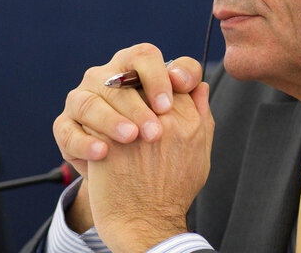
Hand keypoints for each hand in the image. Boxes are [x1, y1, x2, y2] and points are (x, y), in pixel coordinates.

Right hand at [53, 44, 201, 177]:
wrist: (132, 175)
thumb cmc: (158, 134)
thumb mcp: (181, 116)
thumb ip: (190, 98)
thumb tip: (200, 86)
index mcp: (133, 66)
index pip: (144, 55)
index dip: (156, 77)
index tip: (168, 105)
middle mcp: (103, 77)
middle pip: (116, 81)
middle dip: (137, 107)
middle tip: (155, 133)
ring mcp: (81, 99)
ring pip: (89, 102)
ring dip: (110, 120)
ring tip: (130, 138)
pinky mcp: (64, 126)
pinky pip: (68, 130)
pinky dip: (85, 141)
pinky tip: (103, 153)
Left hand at [88, 82, 213, 251]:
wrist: (146, 224)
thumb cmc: (173, 191)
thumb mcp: (201, 152)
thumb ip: (203, 115)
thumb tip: (201, 86)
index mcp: (190, 121)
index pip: (176, 78)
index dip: (162, 81)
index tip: (155, 92)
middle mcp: (166, 122)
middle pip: (146, 82)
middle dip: (137, 87)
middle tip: (131, 99)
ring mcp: (137, 132)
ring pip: (120, 94)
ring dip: (115, 102)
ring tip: (115, 117)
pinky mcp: (111, 145)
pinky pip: (99, 117)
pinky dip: (97, 122)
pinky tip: (100, 133)